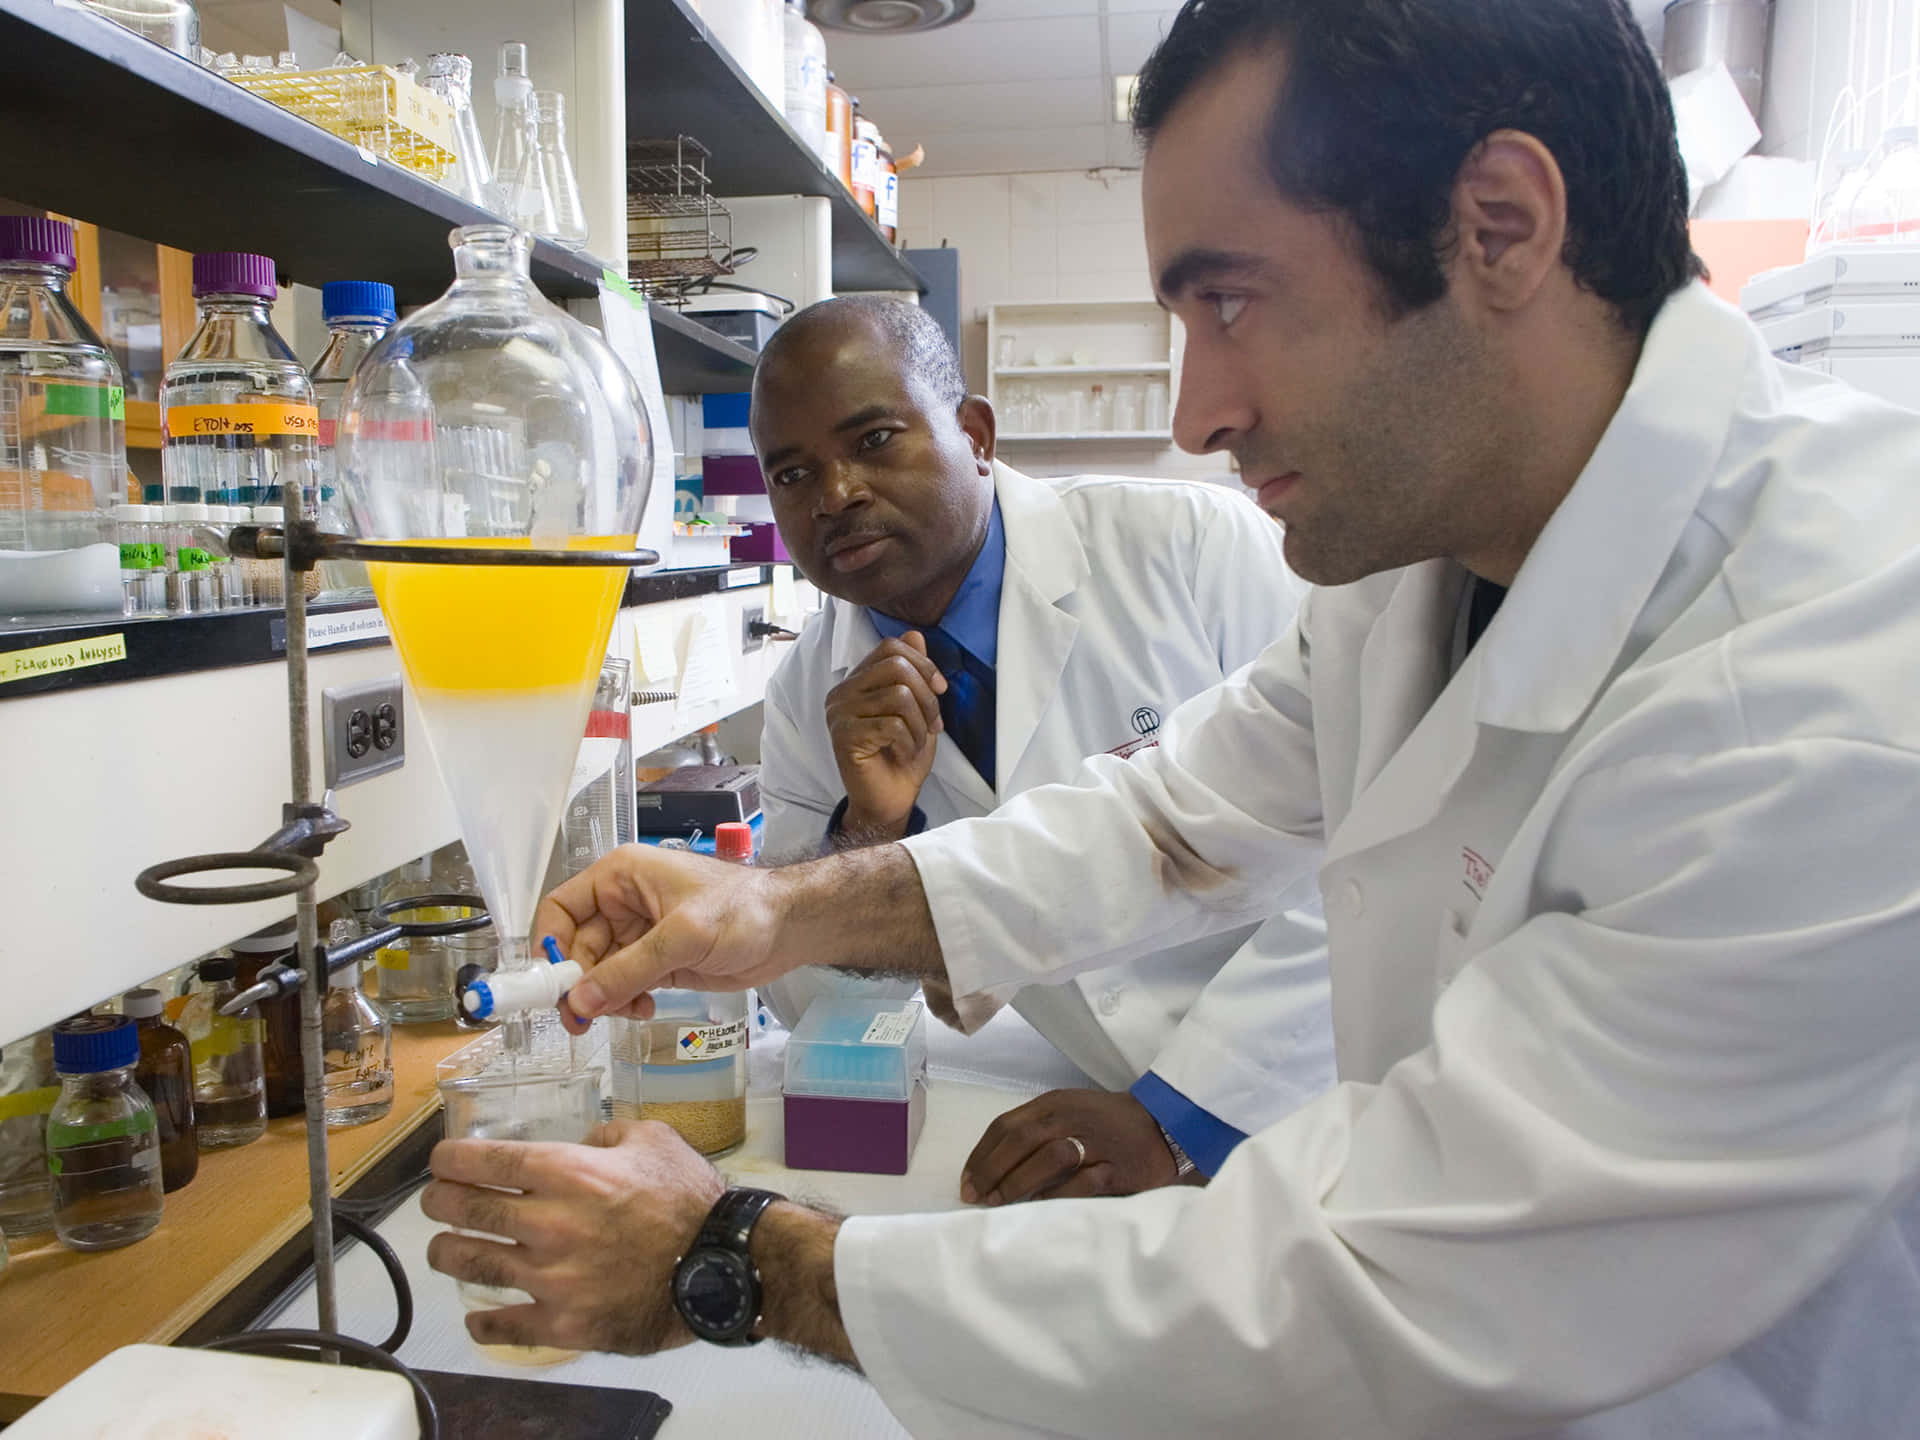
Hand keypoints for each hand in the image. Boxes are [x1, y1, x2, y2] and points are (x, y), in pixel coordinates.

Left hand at [422, 1120, 725, 1354]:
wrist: (722, 1265)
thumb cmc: (691, 1199)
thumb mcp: (654, 1139)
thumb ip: (607, 1134)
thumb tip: (584, 1144)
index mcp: (569, 1173)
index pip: (485, 1161)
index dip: (450, 1159)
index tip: (441, 1162)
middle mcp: (549, 1223)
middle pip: (464, 1209)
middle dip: (438, 1201)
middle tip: (436, 1200)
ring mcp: (552, 1278)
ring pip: (470, 1264)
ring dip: (447, 1253)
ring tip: (444, 1248)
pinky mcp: (564, 1324)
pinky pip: (504, 1326)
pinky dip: (484, 1323)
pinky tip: (478, 1318)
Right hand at [536, 845, 791, 1027]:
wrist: (790, 929)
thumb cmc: (744, 910)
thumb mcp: (682, 936)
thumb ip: (628, 970)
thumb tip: (579, 1002)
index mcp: (620, 877)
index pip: (560, 908)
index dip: (549, 945)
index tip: (552, 984)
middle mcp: (622, 903)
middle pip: (574, 947)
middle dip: (578, 984)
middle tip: (583, 1019)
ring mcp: (639, 934)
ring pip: (597, 972)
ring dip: (604, 997)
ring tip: (630, 1010)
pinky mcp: (656, 961)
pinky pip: (621, 985)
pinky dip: (624, 1001)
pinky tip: (644, 1008)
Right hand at [825, 633, 946, 838]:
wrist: (889, 801)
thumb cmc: (902, 756)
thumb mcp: (917, 708)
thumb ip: (913, 672)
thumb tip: (915, 635)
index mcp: (857, 682)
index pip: (890, 647)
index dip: (923, 663)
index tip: (940, 689)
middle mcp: (842, 693)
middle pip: (896, 667)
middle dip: (927, 697)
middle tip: (932, 725)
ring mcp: (839, 714)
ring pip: (899, 695)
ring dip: (920, 724)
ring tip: (914, 742)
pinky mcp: (844, 737)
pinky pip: (892, 724)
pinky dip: (909, 741)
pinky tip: (902, 753)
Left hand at [959, 1090, 1183, 1203]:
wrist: (1164, 1124)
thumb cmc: (1107, 1122)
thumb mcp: (1068, 1111)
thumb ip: (1035, 1130)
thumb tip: (993, 1164)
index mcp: (1055, 1103)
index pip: (1006, 1125)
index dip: (981, 1154)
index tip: (967, 1180)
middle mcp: (1071, 1118)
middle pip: (1021, 1139)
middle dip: (991, 1170)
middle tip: (975, 1196)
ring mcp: (1095, 1143)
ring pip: (1048, 1157)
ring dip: (1017, 1182)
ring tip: (998, 1203)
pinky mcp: (1116, 1169)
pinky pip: (1080, 1183)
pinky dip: (1055, 1196)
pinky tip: (1036, 1209)